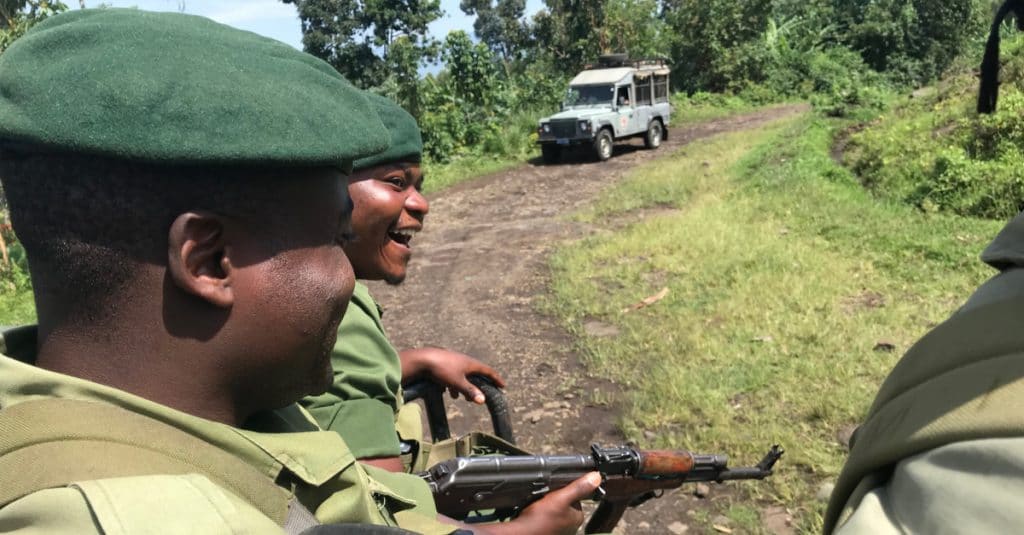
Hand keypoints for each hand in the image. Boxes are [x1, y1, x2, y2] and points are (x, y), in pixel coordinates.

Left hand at [399, 347, 505, 403]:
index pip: (488, 371)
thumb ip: (470, 391)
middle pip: (475, 373)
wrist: (421, 359)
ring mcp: (453, 361)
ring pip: (463, 375)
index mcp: (470, 363)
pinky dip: (453, 384)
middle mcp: (463, 360)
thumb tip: (483, 401)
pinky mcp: (443, 363)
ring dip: (464, 386)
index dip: (496, 378)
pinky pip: (452, 374)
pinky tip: (448, 391)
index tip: (503, 386)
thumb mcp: (457, 383)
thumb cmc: (441, 370)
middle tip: (481, 395)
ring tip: (461, 398)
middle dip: (478, 385)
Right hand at [475, 472, 600, 534]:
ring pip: (552, 510)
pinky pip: (544, 518)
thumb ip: (578, 487)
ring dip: (544, 506)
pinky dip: (538, 515)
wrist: (520, 534)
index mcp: (577, 517)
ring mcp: (558, 530)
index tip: (552, 489)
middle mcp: (570, 526)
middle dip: (553, 498)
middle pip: (562, 503)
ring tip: (536, 506)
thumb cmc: (539, 520)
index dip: (562, 489)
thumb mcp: (560, 498)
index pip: (573, 496)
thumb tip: (596, 477)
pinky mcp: (547, 531)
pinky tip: (532, 514)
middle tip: (542, 498)